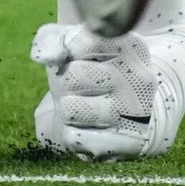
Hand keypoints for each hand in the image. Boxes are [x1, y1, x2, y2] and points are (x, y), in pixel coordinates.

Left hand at [29, 21, 184, 160]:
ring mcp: (137, 114)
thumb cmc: (91, 70)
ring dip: (68, 108)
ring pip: (70, 109)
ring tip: (86, 105)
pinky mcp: (127, 145)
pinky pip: (75, 138)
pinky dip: (74, 133)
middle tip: (83, 85)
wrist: (125, 113)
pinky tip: (93, 127)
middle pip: (72, 77)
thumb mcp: (71, 44)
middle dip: (65, 81)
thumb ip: (51, 40)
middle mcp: (140, 80)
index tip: (80, 56)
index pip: (82, 43)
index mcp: (131, 47)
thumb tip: (44, 57)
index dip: (69, 51)